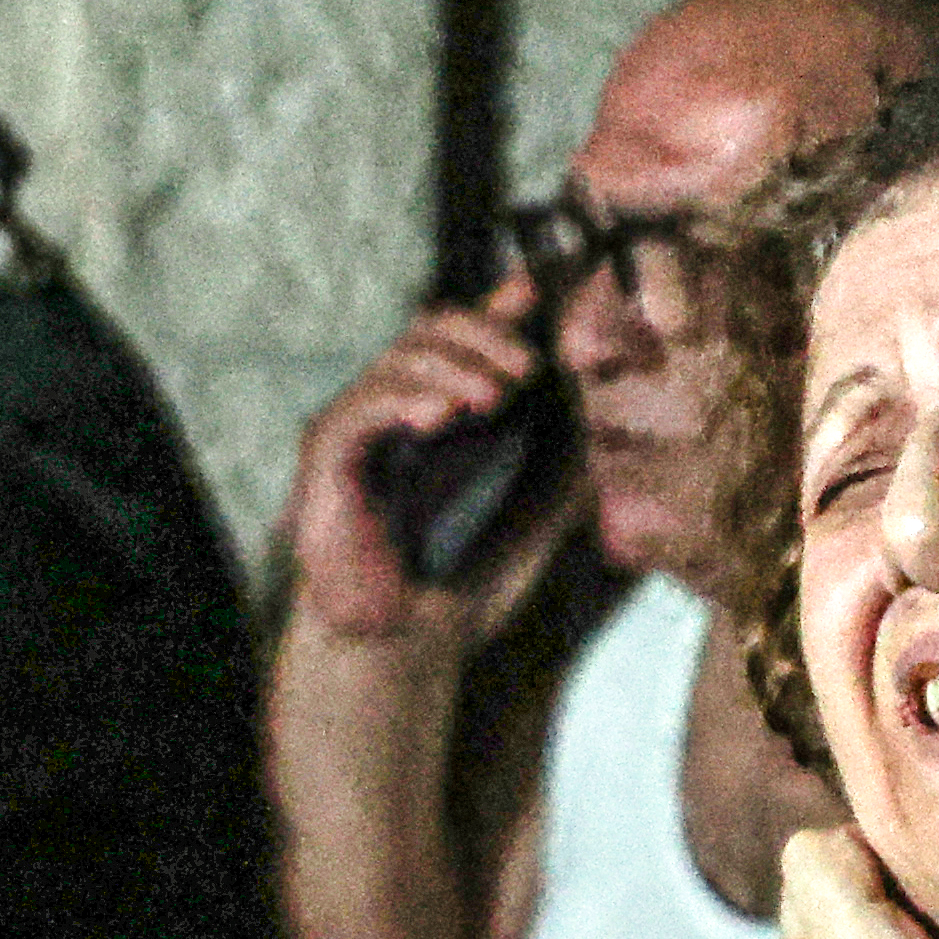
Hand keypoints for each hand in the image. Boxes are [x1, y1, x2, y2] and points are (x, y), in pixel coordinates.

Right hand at [280, 282, 588, 645]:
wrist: (404, 647)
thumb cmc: (459, 588)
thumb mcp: (532, 520)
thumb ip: (564, 476)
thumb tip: (613, 442)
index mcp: (436, 414)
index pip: (461, 340)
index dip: (494, 310)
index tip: (533, 291)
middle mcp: (391, 411)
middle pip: (427, 330)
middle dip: (481, 337)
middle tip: (526, 371)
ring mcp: (354, 430)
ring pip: (396, 360)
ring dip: (451, 369)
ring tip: (494, 399)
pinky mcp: (325, 459)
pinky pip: (359, 408)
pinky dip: (402, 401)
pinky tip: (439, 418)